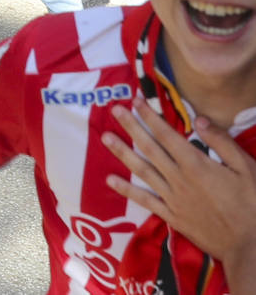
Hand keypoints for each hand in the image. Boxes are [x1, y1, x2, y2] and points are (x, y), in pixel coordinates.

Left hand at [103, 104, 255, 270]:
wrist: (250, 245)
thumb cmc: (253, 204)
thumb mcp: (246, 168)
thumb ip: (222, 143)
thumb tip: (199, 119)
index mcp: (196, 164)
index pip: (167, 135)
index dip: (150, 117)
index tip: (136, 100)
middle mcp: (179, 178)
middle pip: (150, 148)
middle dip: (131, 127)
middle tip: (114, 109)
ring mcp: (172, 198)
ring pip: (142, 170)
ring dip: (122, 153)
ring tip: (105, 137)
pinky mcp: (172, 216)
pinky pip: (145, 200)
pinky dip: (127, 190)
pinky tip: (110, 180)